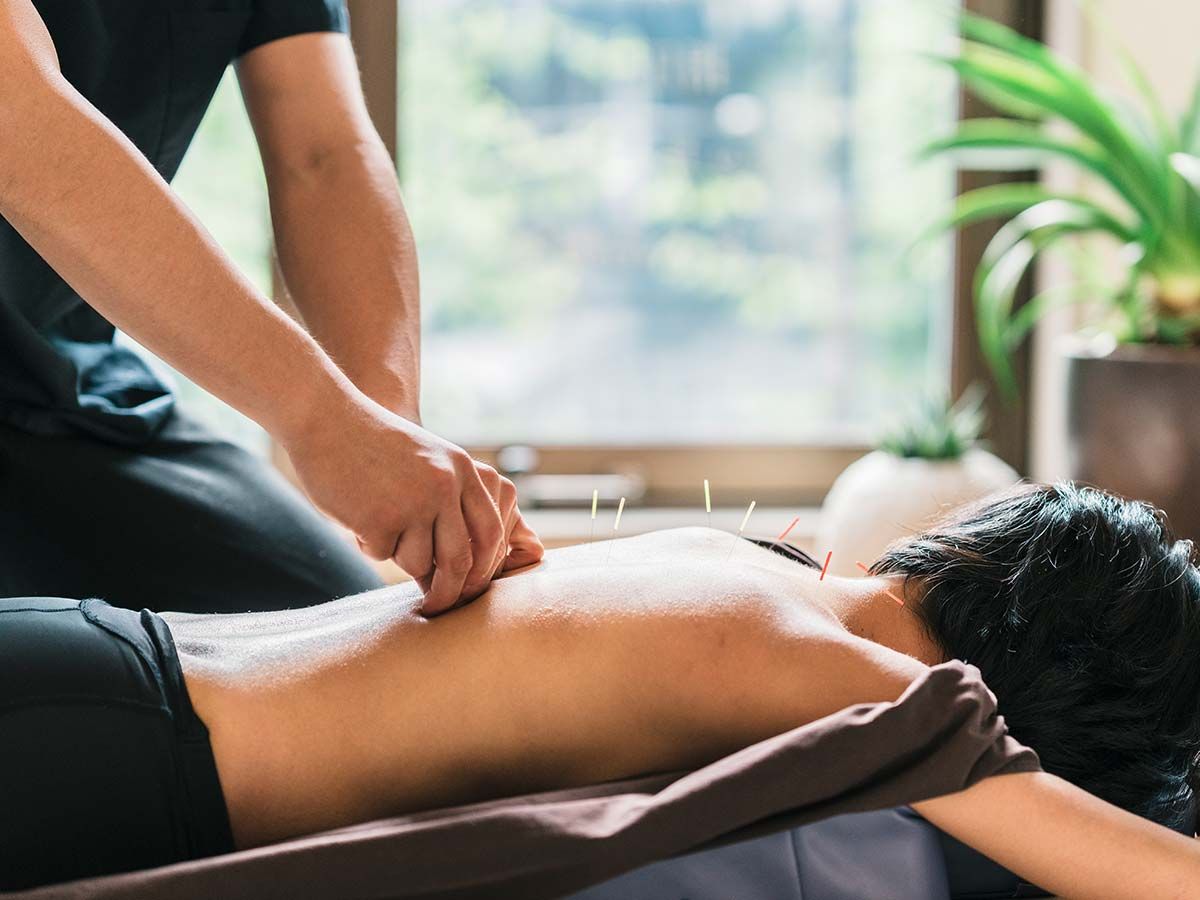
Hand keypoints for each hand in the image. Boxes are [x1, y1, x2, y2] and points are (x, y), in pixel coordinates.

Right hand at [281, 392, 543, 614]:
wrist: (326, 418)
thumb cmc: (376, 446)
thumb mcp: (430, 460)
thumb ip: (452, 502)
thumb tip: (464, 570)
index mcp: (464, 469)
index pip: (491, 533)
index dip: (484, 568)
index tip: (470, 588)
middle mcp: (445, 486)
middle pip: (461, 560)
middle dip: (451, 592)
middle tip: (438, 606)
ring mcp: (413, 502)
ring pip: (420, 563)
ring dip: (400, 557)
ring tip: (380, 523)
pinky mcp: (380, 518)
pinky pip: (382, 554)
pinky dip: (370, 544)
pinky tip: (357, 512)